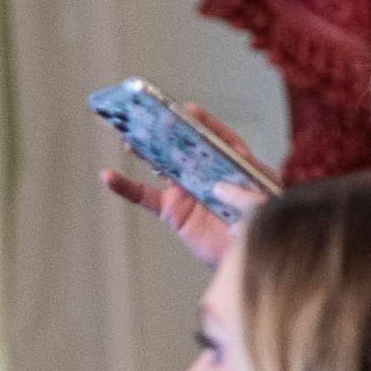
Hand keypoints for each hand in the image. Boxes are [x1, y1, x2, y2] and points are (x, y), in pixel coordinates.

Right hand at [96, 104, 265, 268]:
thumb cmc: (259, 228)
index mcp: (233, 164)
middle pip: (185, 145)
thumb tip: (218, 186)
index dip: (204, 123)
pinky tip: (109, 177)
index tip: (189, 111)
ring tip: (128, 136)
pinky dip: (125, 187)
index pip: (218, 137)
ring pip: (162, 163)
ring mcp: (187, 190)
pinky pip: (144, 197)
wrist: (244, 259)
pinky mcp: (172, 210)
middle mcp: (208, 172)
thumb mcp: (262, 202)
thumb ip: (245, 191)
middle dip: (167, 130)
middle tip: (150, 115)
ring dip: (145, 149)